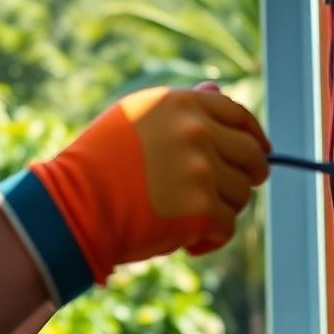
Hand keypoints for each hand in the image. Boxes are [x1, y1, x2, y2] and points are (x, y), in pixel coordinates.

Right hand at [0, 87, 269, 303]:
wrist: (74, 204)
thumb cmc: (97, 163)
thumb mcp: (135, 117)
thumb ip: (181, 106)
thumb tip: (216, 91)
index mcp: (182, 104)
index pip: (239, 115)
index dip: (254, 136)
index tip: (259, 151)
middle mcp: (197, 131)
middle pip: (251, 155)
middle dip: (248, 176)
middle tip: (232, 192)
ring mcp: (201, 170)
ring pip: (240, 194)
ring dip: (222, 209)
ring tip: (190, 217)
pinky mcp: (201, 209)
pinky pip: (226, 226)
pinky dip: (210, 238)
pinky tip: (188, 241)